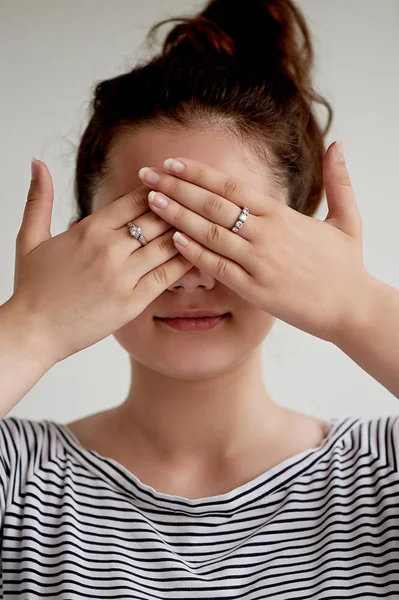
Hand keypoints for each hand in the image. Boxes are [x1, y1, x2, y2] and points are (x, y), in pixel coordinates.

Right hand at [11, 159, 190, 363]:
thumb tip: (36, 162)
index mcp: (89, 229)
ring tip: (209, 225)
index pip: (135, 199)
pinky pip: (167, 276)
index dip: (160, 190)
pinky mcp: (131, 301)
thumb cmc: (32, 287)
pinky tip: (201, 255)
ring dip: (189, 232)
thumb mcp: (30, 238)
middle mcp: (108, 248)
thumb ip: (39, 199)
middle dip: (181, 207)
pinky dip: (186, 263)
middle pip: (157, 218)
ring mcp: (121, 275)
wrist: (33, 330)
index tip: (176, 186)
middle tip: (202, 202)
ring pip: (166, 244)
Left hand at [138, 141, 372, 342]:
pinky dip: (195, 253)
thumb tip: (339, 144)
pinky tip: (174, 240)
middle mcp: (266, 234)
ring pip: (211, 233)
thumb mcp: (348, 219)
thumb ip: (339, 181)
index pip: (231, 186)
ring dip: (177, 215)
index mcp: (282, 215)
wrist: (353, 308)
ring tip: (150, 202)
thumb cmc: (347, 266)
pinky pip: (219, 268)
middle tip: (145, 175)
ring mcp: (259, 262)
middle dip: (176, 187)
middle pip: (213, 203)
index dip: (198, 173)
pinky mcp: (255, 290)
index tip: (172, 163)